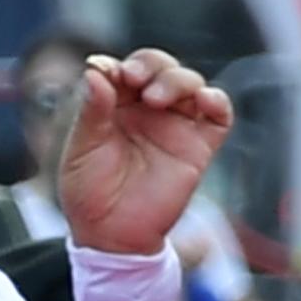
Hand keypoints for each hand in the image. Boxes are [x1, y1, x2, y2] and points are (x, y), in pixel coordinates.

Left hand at [55, 49, 231, 256]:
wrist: (111, 235)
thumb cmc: (90, 192)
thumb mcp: (81, 148)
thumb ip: (92, 111)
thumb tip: (95, 70)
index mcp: (117, 104)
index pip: (127, 69)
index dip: (122, 65)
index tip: (110, 73)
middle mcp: (148, 109)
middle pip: (161, 67)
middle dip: (151, 65)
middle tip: (134, 79)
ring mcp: (176, 125)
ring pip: (190, 83)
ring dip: (177, 80)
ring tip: (156, 98)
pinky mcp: (198, 146)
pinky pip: (219, 116)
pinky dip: (218, 100)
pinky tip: (204, 99)